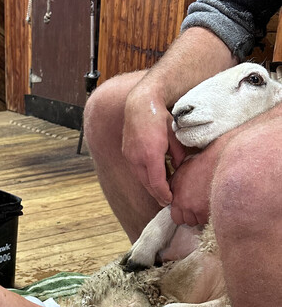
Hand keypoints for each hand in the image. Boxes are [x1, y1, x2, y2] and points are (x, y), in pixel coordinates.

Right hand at [122, 88, 184, 206]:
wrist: (140, 104)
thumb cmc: (160, 117)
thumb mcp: (175, 136)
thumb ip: (178, 155)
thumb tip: (178, 168)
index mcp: (151, 155)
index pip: (157, 183)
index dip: (164, 194)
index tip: (170, 201)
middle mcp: (137, 158)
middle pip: (147, 184)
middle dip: (157, 194)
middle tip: (166, 202)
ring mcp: (129, 156)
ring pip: (141, 178)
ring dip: (151, 185)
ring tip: (161, 191)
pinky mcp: (126, 153)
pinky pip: (136, 170)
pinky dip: (145, 176)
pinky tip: (153, 177)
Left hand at [169, 142, 220, 225]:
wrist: (218, 162)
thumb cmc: (201, 165)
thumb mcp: (180, 174)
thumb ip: (173, 188)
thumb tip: (170, 197)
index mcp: (177, 198)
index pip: (176, 218)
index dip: (183, 215)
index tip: (188, 210)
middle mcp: (186, 206)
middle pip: (188, 222)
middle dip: (193, 216)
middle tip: (200, 206)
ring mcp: (198, 210)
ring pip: (200, 222)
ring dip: (203, 216)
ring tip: (208, 204)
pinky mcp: (211, 211)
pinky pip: (210, 220)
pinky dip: (213, 215)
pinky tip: (215, 205)